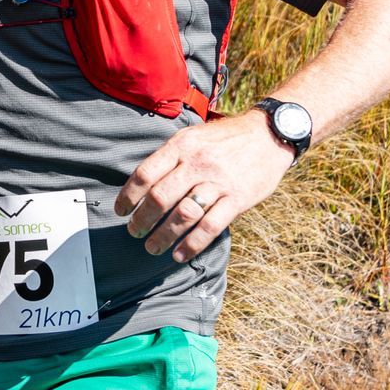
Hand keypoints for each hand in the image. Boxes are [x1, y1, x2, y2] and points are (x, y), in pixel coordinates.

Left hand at [113, 111, 295, 263]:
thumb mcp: (193, 136)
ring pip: (183, 215)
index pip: (145, 174)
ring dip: (163, 236)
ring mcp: (218, 182)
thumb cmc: (225, 139)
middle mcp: (197, 164)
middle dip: (142, 220)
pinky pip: (210, 227)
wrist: (269, 135)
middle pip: (160, 198)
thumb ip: (170, 157)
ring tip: (152, 247)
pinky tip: (179, 254)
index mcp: (181, 146)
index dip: (128, 196)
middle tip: (134, 232)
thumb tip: (142, 184)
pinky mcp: (238, 199)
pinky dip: (191, 244)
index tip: (120, 211)